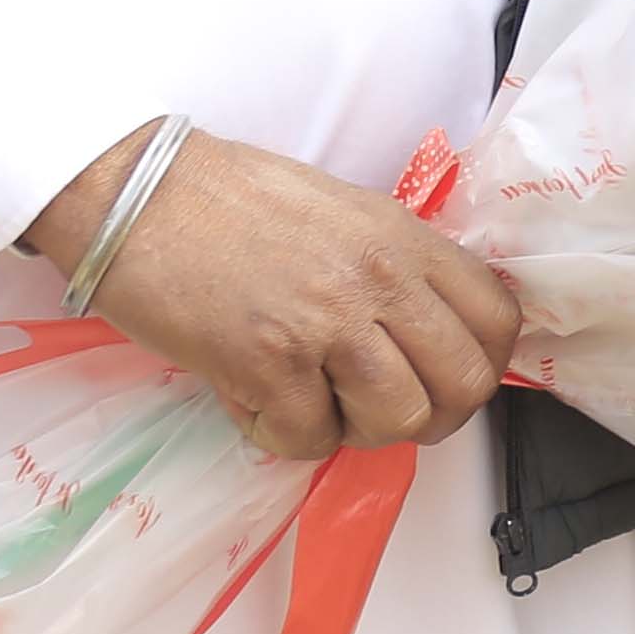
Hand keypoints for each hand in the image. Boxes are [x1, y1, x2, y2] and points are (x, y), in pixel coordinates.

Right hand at [22, 121, 528, 464]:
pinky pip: (307, 438)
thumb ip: (392, 268)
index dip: (479, 366)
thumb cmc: (229, 199)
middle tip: (379, 409)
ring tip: (313, 400)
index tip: (440, 377)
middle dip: (431, 416)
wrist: (136, 194)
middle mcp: (379, 280)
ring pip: (396, 421)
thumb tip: (423, 337)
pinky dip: (283, 434)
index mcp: (404, 239)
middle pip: (463, 385)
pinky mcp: (267, 364)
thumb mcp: (342, 213)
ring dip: (355, 429)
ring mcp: (327, 323)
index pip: (498, 321)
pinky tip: (256, 398)